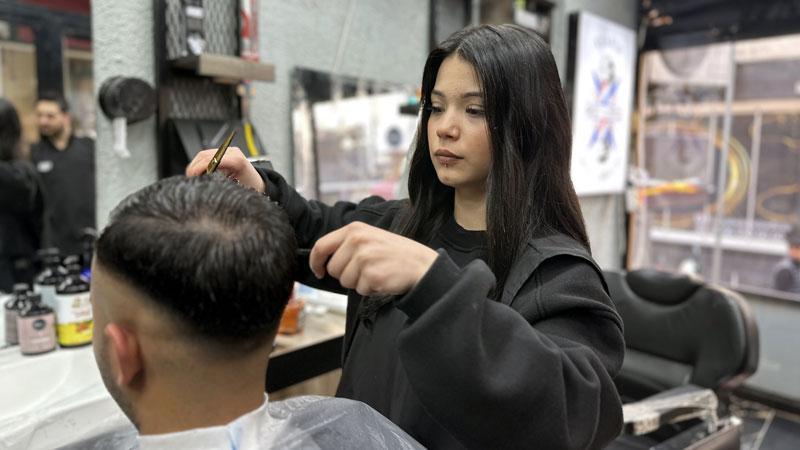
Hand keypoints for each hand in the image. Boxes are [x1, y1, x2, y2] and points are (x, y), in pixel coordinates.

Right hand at [185, 146, 265, 193]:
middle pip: (205, 155)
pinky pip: (207, 155)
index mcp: (237, 161)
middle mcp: (232, 152)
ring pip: (203, 154)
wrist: (258, 183)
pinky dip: (200, 164)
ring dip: (195, 165)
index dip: (198, 168)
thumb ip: (219, 183)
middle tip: (190, 180)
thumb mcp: (234, 189)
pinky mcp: (224, 152)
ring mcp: (228, 150)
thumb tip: (201, 184)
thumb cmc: (250, 188)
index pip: (211, 160)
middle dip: (194, 167)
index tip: (191, 178)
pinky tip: (198, 173)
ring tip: (193, 177)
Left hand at [309, 222, 438, 295]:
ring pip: (345, 281)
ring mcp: (365, 257)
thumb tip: (324, 261)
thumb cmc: (395, 253)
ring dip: (359, 282)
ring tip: (376, 272)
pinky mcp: (372, 274)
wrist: (421, 264)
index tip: (319, 271)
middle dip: (346, 274)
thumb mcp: (370, 237)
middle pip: (333, 268)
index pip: (321, 246)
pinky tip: (383, 279)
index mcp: (355, 229)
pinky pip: (360, 290)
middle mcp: (357, 240)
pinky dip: (371, 289)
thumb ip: (348, 244)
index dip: (316, 262)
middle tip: (366, 269)